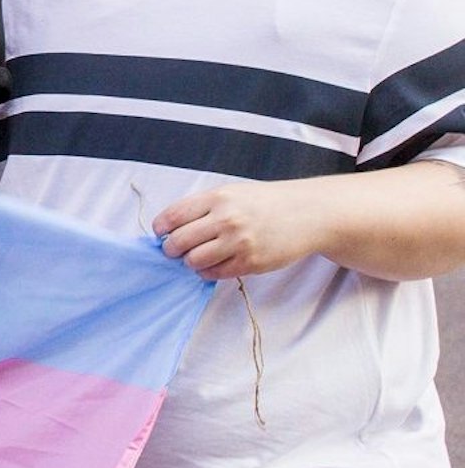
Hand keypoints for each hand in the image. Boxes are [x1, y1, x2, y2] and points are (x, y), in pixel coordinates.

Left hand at [152, 182, 323, 278]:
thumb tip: (170, 228)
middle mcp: (226, 219)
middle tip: (174, 250)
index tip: (161, 233)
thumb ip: (202, 208)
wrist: (306, 214)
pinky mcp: (251, 262)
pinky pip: (216, 273)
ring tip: (195, 257)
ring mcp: (239, 242)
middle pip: (179, 241)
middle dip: (171, 249)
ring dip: (189, 262)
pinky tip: (212, 265)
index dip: (161, 228)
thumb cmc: (264, 203)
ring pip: (194, 261)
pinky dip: (207, 272)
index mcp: (217, 198)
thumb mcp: (231, 194)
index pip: (173, 216)